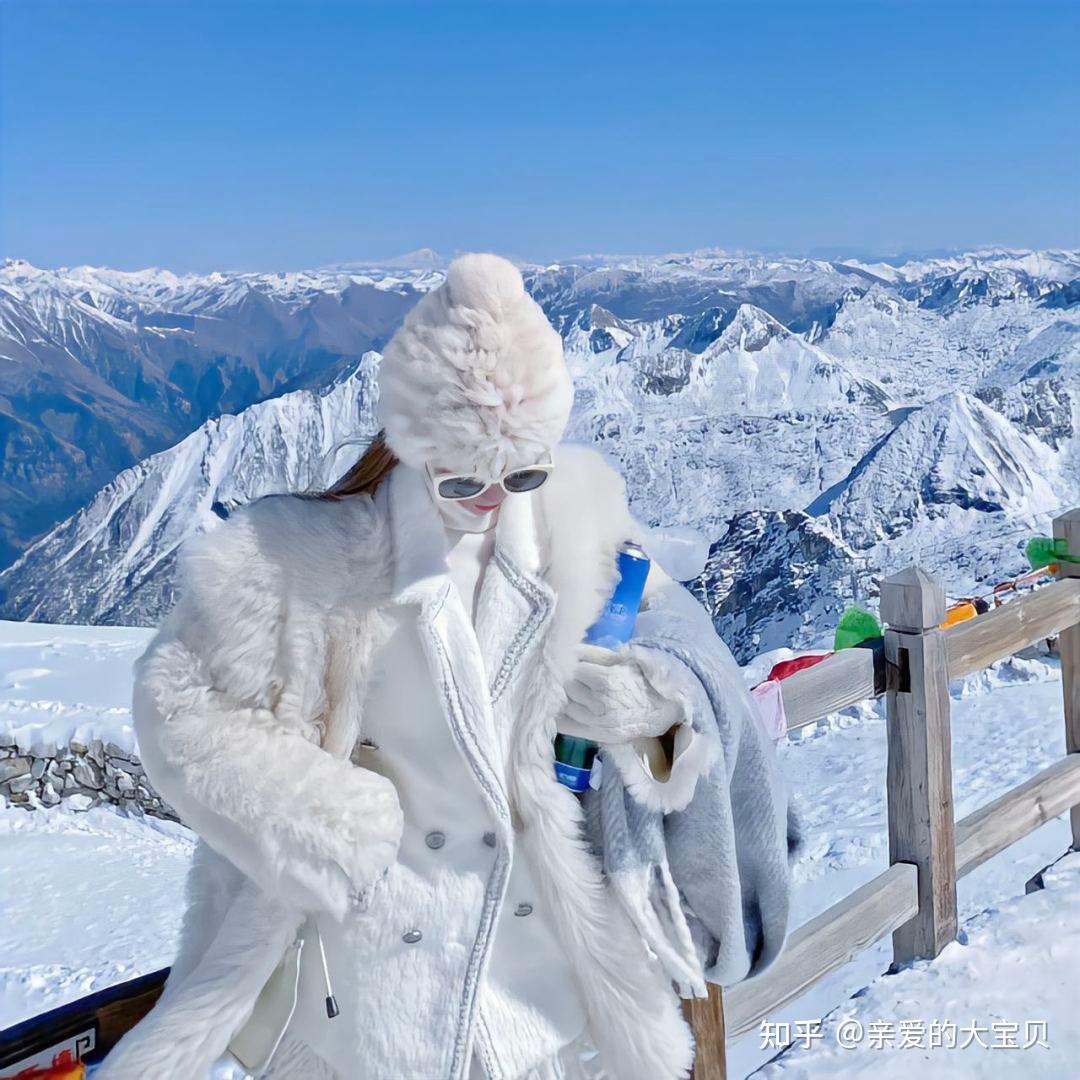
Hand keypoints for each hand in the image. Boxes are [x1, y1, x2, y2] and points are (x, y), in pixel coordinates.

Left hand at [558, 642, 684, 743]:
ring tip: (567, 690)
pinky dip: (560, 717)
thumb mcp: (620, 658)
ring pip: (565, 706)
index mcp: (606, 681)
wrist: (662, 706)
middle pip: (567, 688)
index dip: (572, 664)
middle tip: (568, 675)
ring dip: (563, 697)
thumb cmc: (641, 677)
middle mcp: (599, 704)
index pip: (573, 670)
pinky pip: (568, 726)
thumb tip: (566, 649)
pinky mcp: (598, 735)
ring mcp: (598, 723)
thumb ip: (592, 652)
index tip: (573, 662)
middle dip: (566, 679)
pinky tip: (560, 708)